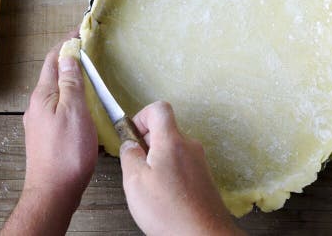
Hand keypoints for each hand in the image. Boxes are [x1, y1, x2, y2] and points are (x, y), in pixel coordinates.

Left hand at [1, 32, 97, 235]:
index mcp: (43, 95)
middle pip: (54, 74)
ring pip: (57, 91)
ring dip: (72, 79)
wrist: (54, 191)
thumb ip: (71, 82)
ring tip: (89, 73)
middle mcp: (37, 105)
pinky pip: (60, 107)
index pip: (53, 59)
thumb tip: (68, 55)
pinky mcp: (47, 135)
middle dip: (69, 58)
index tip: (81, 32)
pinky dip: (72, 97)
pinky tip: (84, 104)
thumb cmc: (66, 153)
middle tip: (88, 49)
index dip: (67, 43)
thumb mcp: (74, 111)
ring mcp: (40, 121)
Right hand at [120, 101, 242, 235]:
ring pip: (172, 148)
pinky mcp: (203, 176)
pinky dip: (169, 173)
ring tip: (150, 186)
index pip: (159, 108)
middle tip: (137, 166)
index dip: (141, 116)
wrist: (202, 235)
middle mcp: (189, 146)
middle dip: (147, 143)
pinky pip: (181, 164)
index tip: (132, 135)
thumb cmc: (169, 211)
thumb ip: (129, 156)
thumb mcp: (135, 181)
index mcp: (171, 141)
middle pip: (165, 129)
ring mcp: (198, 161)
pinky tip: (164, 195)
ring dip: (158, 160)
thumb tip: (129, 144)